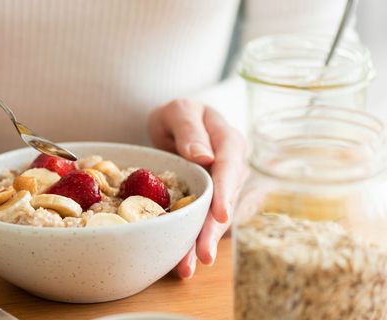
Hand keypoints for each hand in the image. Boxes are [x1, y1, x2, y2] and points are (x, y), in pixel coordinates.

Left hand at [149, 99, 246, 278]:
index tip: (220, 214)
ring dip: (202, 243)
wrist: (176, 125)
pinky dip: (193, 242)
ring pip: (217, 218)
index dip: (226, 192)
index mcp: (229, 142)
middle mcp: (233, 168)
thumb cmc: (179, 115)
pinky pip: (205, 223)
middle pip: (226, 201)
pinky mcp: (212, 203)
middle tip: (203, 255)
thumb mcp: (179, 110)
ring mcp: (224, 188)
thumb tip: (205, 156)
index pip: (230, 167)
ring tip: (187, 268)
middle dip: (214, 230)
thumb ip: (190, 129)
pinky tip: (182, 262)